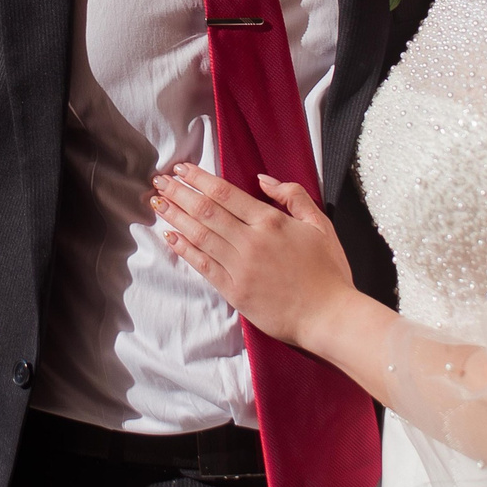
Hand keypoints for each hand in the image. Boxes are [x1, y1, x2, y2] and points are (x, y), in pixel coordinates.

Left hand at [149, 164, 356, 350]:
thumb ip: (294, 196)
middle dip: (180, 193)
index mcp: (270, 222)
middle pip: (206, 211)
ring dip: (175, 216)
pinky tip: (170, 236)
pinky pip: (203, 265)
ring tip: (157, 202)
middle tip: (159, 181)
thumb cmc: (328, 272)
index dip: (200, 179)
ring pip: (199, 235)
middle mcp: (250, 241)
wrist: (329, 316)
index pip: (225, 193)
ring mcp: (240, 267)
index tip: (182, 169)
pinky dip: (184, 249)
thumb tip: (263, 179)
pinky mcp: (234, 291)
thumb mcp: (320, 224)